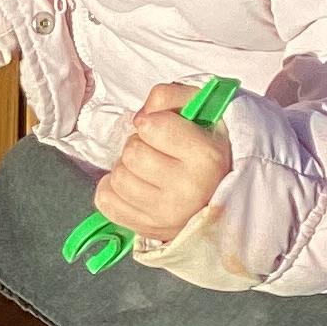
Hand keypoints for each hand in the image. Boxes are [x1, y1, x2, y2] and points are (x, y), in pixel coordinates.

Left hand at [92, 83, 231, 241]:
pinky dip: (113, 189)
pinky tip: (134, 185)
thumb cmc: (207, 146)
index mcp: (207, 158)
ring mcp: (166, 215)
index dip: (152, 121)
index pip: (150, 126)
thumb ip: (169, 96)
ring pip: (118, 177)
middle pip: (132, 153)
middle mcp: (188, 190)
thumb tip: (140, 117)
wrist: (220, 193)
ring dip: (127, 168)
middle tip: (156, 151)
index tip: (163, 128)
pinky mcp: (147, 228)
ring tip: (147, 170)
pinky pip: (106, 201)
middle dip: (139, 145)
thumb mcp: (201, 110)